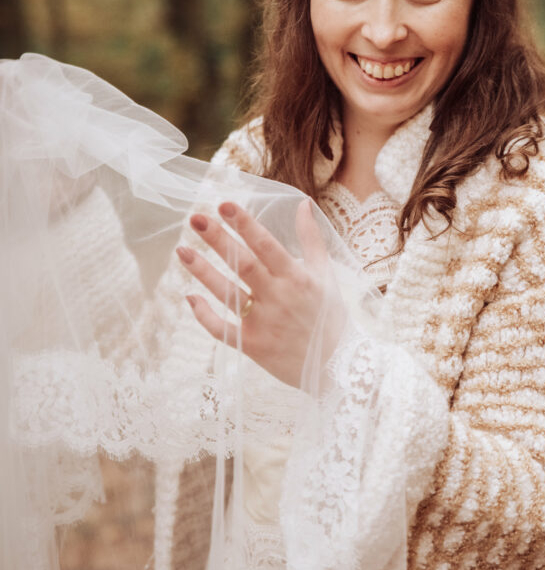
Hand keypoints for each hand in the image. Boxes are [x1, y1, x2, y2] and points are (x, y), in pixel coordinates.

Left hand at [176, 198, 338, 387]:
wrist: (337, 366)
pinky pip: (221, 329)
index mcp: (297, 278)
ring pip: (227, 293)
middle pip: (243, 264)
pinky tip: (190, 297)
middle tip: (196, 218)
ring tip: (182, 250)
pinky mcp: (252, 345)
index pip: (267, 245)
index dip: (246, 224)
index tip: (225, 204)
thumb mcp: (325, 273)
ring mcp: (263, 322)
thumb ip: (311, 238)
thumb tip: (301, 203)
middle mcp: (278, 297)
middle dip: (219, 239)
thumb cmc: (330, 316)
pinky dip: (204, 315)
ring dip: (203, 271)